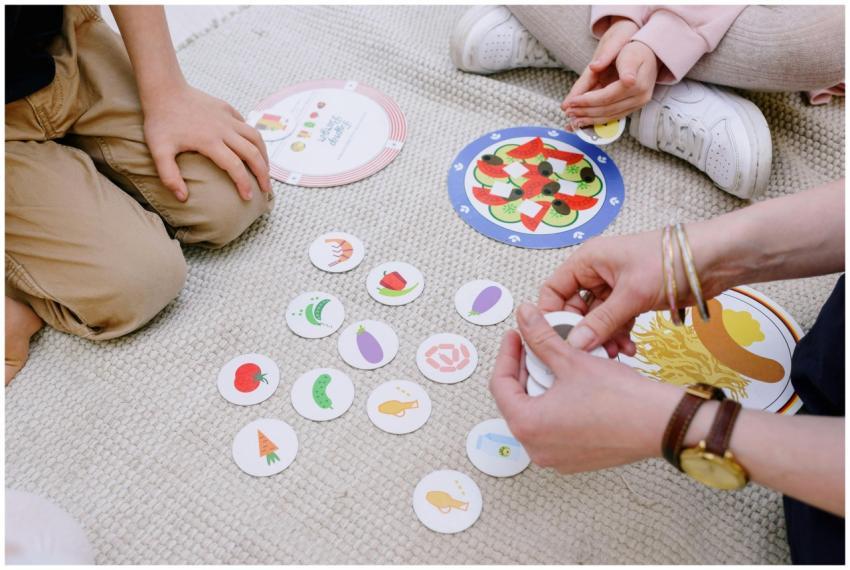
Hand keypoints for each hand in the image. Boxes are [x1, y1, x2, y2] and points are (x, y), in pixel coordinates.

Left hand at [142, 84, 271, 201]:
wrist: (164, 89)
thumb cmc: (160, 122)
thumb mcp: (158, 151)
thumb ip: (169, 176)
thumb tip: (182, 198)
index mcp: (210, 142)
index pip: (235, 167)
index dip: (244, 184)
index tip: (249, 197)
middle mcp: (224, 130)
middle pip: (253, 153)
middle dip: (263, 173)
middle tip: (266, 189)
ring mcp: (227, 118)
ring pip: (255, 137)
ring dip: (264, 155)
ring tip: (266, 169)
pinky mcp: (227, 109)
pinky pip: (246, 125)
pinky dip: (253, 138)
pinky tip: (252, 147)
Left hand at [489, 304, 679, 472]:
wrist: (661, 423)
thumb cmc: (620, 398)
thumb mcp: (572, 360)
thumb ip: (541, 337)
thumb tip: (524, 316)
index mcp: (527, 426)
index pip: (500, 384)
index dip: (506, 353)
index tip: (515, 335)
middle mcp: (536, 449)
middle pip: (516, 400)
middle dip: (523, 369)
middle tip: (534, 344)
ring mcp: (555, 458)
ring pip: (535, 414)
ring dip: (540, 386)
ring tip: (553, 361)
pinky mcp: (574, 459)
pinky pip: (554, 428)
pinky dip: (556, 405)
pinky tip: (569, 384)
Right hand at [537, 225, 727, 352]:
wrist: (713, 259)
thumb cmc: (668, 262)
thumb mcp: (631, 294)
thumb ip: (601, 322)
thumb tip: (574, 345)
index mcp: (587, 261)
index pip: (554, 290)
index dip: (552, 315)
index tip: (557, 341)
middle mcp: (596, 272)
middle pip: (574, 308)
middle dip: (582, 332)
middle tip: (591, 354)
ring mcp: (614, 287)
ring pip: (596, 319)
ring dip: (604, 337)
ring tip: (616, 353)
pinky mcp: (632, 299)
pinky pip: (615, 321)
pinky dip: (620, 335)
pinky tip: (630, 348)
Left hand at [563, 22, 659, 127]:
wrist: (652, 51)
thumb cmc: (633, 48)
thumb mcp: (620, 45)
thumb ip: (606, 56)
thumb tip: (594, 67)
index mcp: (636, 82)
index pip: (606, 97)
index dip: (586, 101)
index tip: (570, 103)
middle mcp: (640, 96)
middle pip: (607, 109)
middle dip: (585, 112)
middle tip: (568, 113)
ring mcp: (639, 103)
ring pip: (610, 116)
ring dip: (590, 120)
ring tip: (572, 120)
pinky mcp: (635, 107)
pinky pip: (615, 116)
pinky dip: (598, 120)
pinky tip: (585, 121)